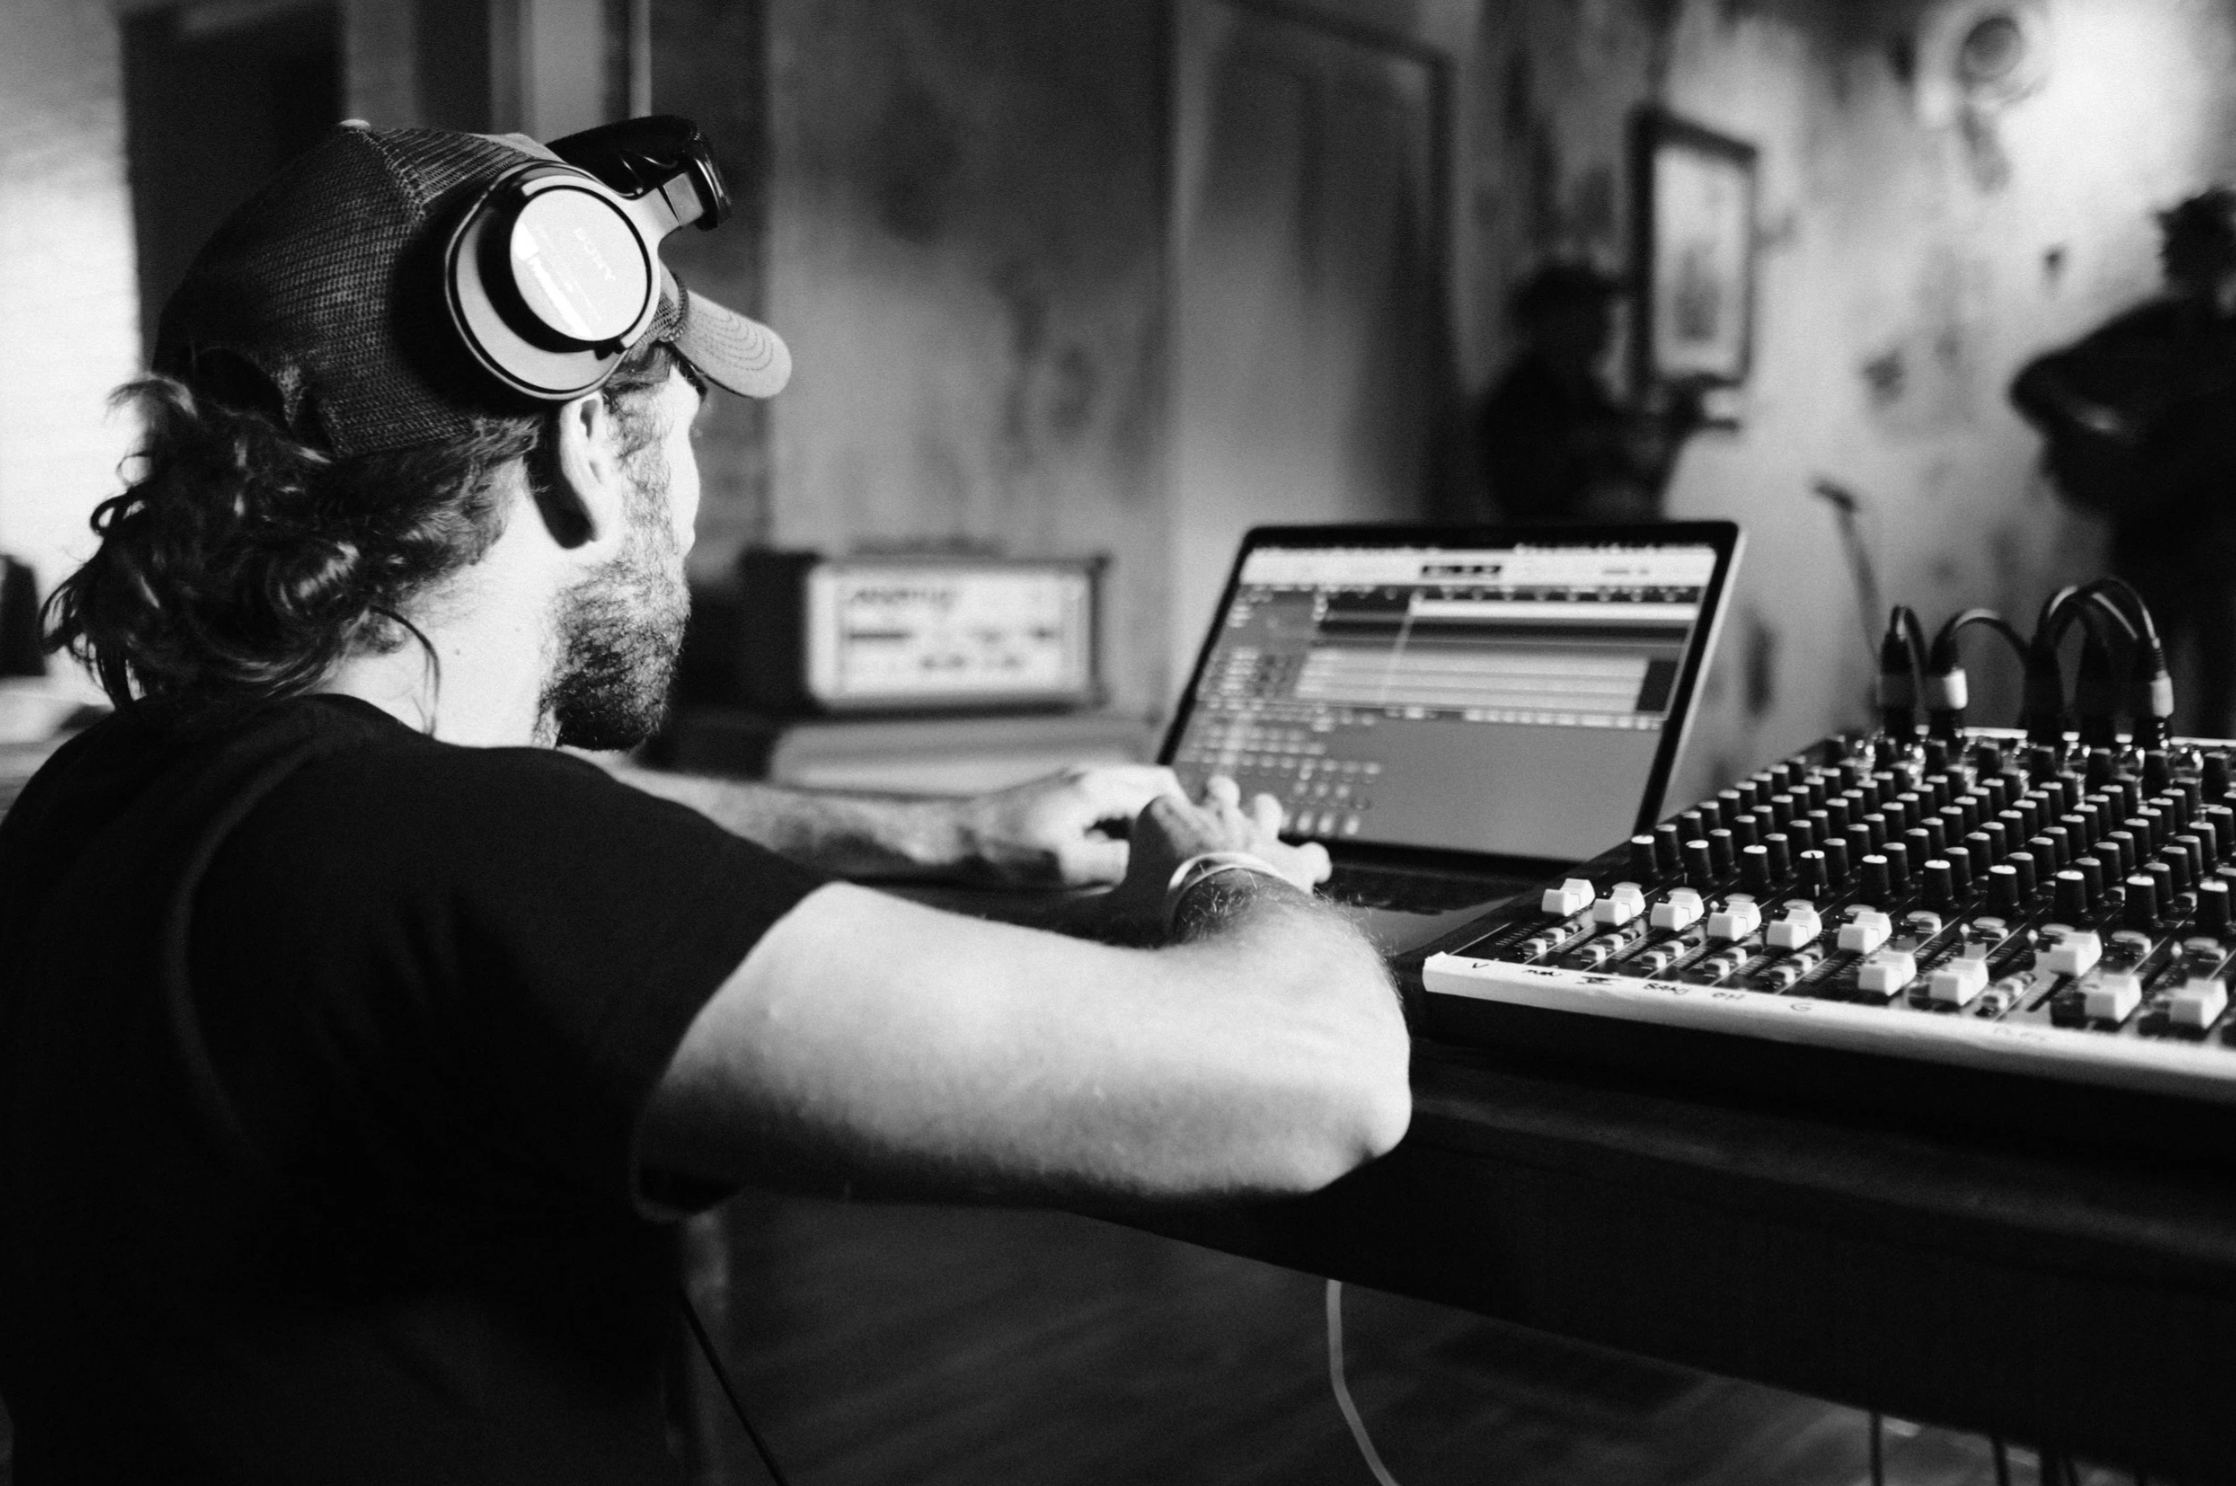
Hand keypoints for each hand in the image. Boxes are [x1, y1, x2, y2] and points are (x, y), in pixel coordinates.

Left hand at [954, 764, 1188, 887]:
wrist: (951, 838)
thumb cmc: (1003, 853)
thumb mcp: (1065, 866)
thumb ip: (1116, 863)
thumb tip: (1154, 864)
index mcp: (1097, 787)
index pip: (1165, 798)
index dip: (1181, 827)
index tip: (1187, 857)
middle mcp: (1092, 776)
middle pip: (1156, 785)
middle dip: (1173, 818)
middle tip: (1174, 857)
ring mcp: (1076, 783)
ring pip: (1134, 792)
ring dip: (1148, 821)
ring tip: (1147, 860)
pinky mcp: (1063, 796)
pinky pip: (1111, 802)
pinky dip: (1124, 823)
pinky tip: (1113, 855)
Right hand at [1098, 776, 1331, 929]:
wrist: (1217, 906)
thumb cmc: (1162, 902)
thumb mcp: (1118, 903)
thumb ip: (1096, 905)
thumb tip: (1063, 920)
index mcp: (1168, 816)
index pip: (1162, 807)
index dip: (1163, 824)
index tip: (1161, 844)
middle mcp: (1215, 813)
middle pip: (1218, 790)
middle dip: (1217, 800)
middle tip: (1214, 822)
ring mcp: (1256, 831)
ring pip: (1264, 807)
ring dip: (1261, 820)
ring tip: (1257, 837)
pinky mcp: (1291, 858)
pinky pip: (1309, 853)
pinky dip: (1309, 863)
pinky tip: (1307, 872)